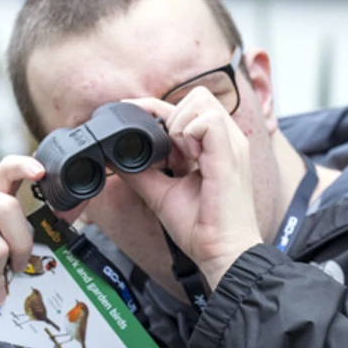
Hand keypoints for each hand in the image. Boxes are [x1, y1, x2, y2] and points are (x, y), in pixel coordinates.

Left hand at [123, 88, 263, 291]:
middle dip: (171, 116)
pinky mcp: (231, 153)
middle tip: (168, 152)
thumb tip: (114, 156)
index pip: (187, 106)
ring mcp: (233, 144)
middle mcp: (229, 139)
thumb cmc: (202, 227)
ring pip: (200, 101)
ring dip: (180, 124)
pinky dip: (189, 134)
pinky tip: (189, 160)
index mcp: (217, 146)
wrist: (221, 251)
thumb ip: (141, 171)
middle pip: (197, 95)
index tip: (132, 115)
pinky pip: (207, 120)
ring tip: (180, 158)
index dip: (155, 107)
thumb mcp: (162, 192)